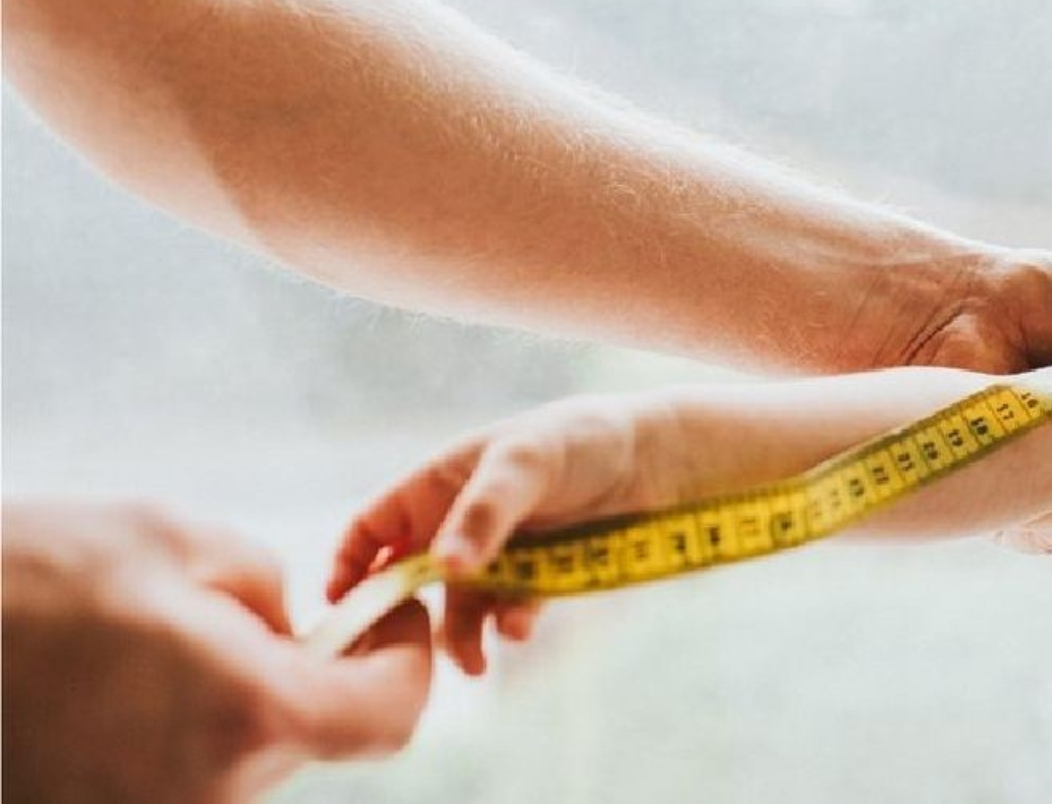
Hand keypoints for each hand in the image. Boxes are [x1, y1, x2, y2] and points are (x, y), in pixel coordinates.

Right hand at [1, 498, 431, 803]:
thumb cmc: (42, 575)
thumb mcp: (185, 546)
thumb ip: (272, 594)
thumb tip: (297, 631)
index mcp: (251, 714)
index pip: (391, 715)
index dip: (408, 658)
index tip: (394, 611)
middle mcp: (214, 792)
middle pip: (316, 735)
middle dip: (315, 671)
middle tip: (264, 615)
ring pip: (251, 755)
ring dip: (242, 700)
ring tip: (166, 645)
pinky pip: (187, 776)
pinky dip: (185, 731)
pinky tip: (130, 685)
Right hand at [329, 395, 667, 676]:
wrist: (656, 460)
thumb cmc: (580, 440)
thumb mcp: (525, 464)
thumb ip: (484, 513)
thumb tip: (445, 568)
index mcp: (438, 484)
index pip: (372, 528)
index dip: (350, 565)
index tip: (345, 608)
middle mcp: (459, 522)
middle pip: (411, 581)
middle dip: (408, 619)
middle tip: (408, 658)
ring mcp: (498, 553)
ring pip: (459, 608)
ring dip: (460, 636)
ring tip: (475, 662)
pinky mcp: (537, 578)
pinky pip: (508, 612)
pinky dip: (508, 625)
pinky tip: (520, 628)